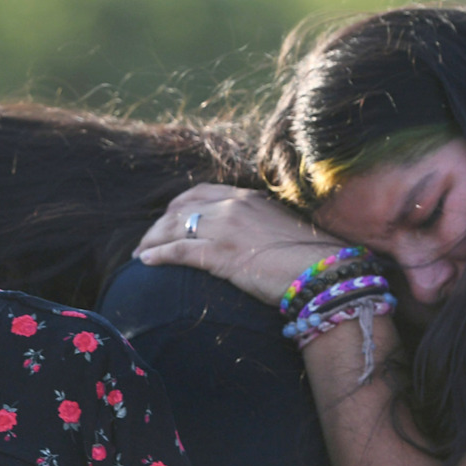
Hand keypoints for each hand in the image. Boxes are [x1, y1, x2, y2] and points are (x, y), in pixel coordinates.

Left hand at [133, 183, 347, 305]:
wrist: (325, 272)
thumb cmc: (309, 257)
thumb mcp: (280, 228)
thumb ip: (257, 224)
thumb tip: (247, 238)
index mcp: (247, 198)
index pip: (200, 193)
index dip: (177, 206)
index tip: (167, 218)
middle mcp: (233, 207)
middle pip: (181, 210)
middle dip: (159, 226)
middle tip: (146, 241)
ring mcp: (226, 229)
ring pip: (174, 229)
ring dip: (151, 241)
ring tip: (140, 254)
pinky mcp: (221, 255)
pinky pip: (178, 251)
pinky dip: (157, 255)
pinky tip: (145, 262)